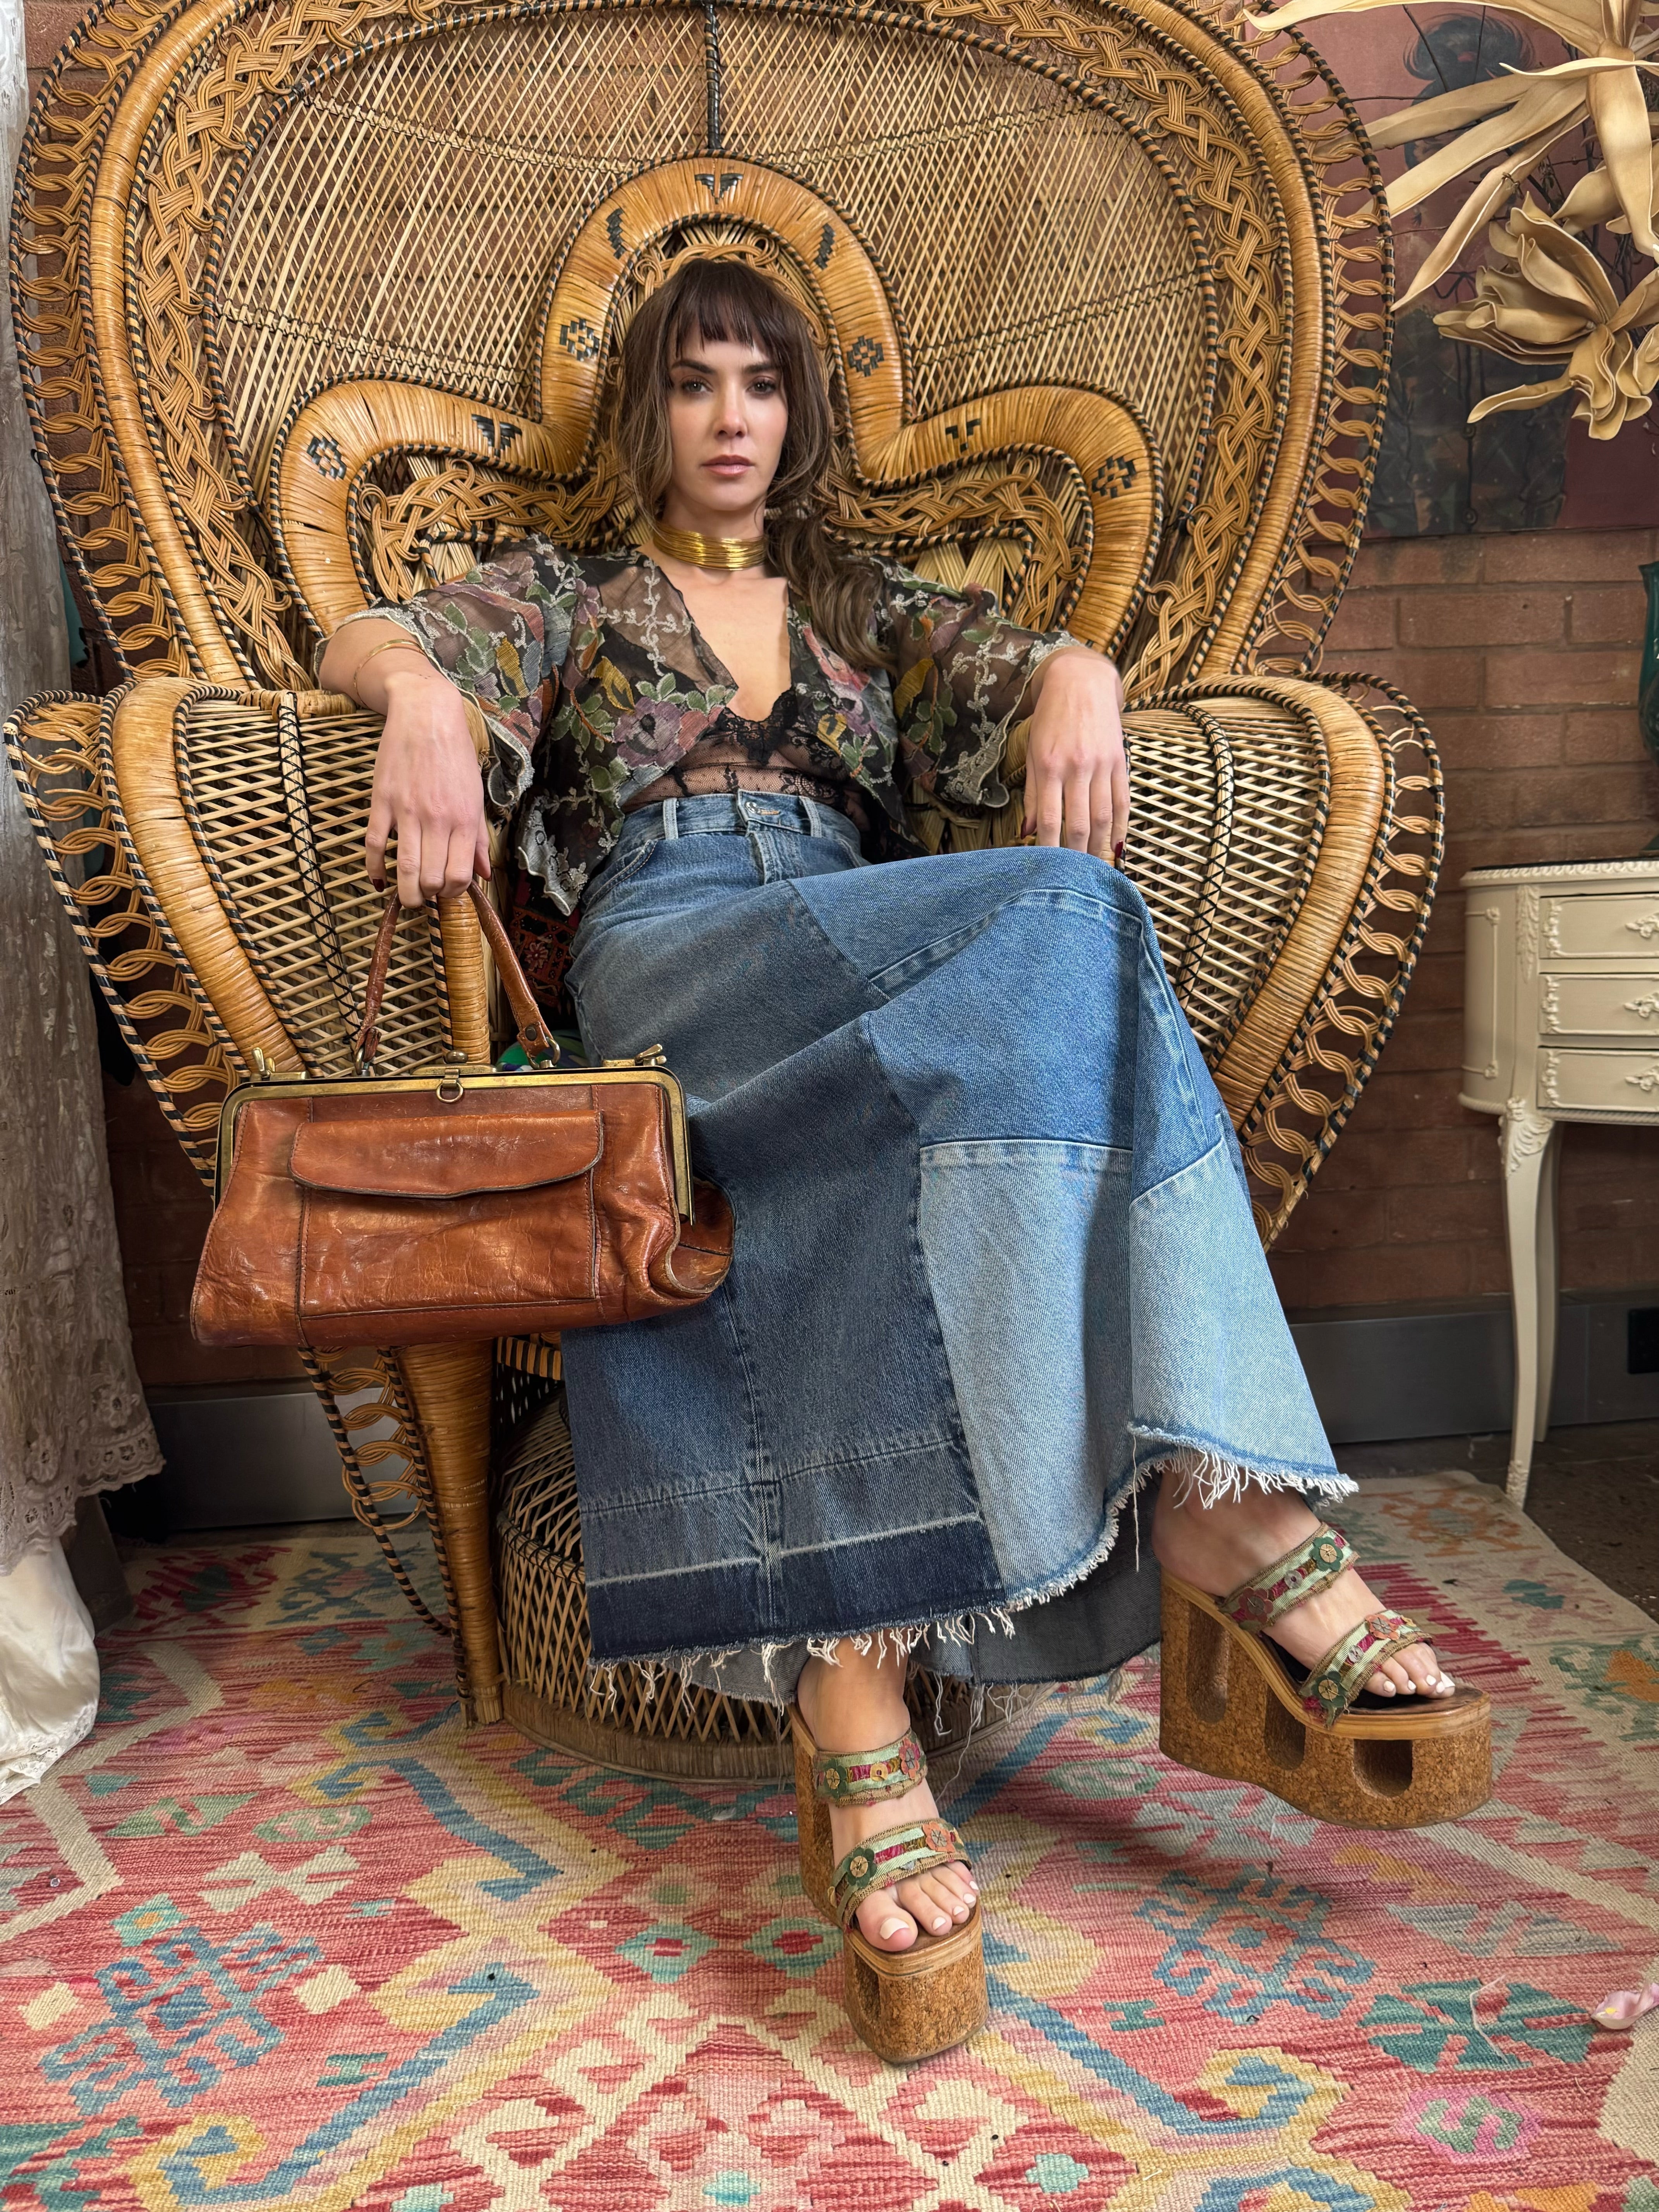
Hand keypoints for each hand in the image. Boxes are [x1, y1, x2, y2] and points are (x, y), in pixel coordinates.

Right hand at [363, 666, 490, 906]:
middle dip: (430, 897)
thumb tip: (483, 874)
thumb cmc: (455, 755)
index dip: (454, 892)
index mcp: (464, 820)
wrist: (426, 715)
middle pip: (432, 879)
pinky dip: (374, 868)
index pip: (460, 875)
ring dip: (406, 892)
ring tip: (408, 897)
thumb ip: (478, 838)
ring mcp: (407, 812)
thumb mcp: (475, 795)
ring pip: (404, 868)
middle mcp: (437, 819)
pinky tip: (379, 879)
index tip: (449, 890)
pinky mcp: (381, 801)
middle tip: (427, 894)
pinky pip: (374, 844)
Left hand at [1022, 648, 1129, 861]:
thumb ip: (1031, 794)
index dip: (1049, 850)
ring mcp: (1102, 765)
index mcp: (1050, 766)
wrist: (1081, 681)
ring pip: (1104, 817)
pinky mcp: (1120, 761)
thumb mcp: (1033, 754)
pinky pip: (1122, 802)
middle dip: (1077, 856)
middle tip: (1074, 881)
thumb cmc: (1050, 720)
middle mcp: (1077, 767)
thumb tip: (1026, 833)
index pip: (1050, 819)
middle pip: (1080, 824)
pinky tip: (1117, 847)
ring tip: (1095, 871)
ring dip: (1100, 848)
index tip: (1046, 872)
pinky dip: (1120, 827)